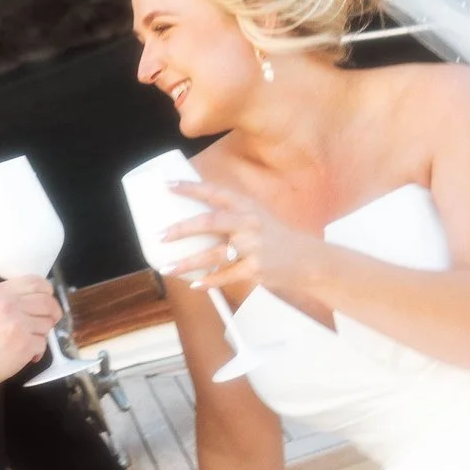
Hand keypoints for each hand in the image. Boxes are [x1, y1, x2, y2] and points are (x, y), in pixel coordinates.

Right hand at [0, 272, 57, 425]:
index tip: (47, 299)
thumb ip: (7, 299)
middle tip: (49, 321)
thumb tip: (36, 299)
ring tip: (26, 341)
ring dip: (42, 334)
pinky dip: (37, 351)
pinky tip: (24, 355)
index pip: (35, 281)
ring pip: (48, 324)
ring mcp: (19, 324)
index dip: (47, 291)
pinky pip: (44, 344)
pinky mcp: (26, 344)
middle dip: (53, 313)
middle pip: (47, 302)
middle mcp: (9, 305)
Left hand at [162, 184, 324, 304]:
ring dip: (187, 263)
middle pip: (210, 221)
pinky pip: (226, 276)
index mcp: (247, 206)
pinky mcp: (256, 269)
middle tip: (160, 235)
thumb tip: (197, 218)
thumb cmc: (278, 238)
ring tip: (167, 268)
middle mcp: (250, 223)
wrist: (309, 260)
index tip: (167, 185)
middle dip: (182, 228)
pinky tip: (195, 284)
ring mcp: (254, 247)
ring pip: (213, 255)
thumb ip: (232, 215)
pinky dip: (209, 281)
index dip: (190, 187)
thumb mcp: (258, 217)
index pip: (215, 192)